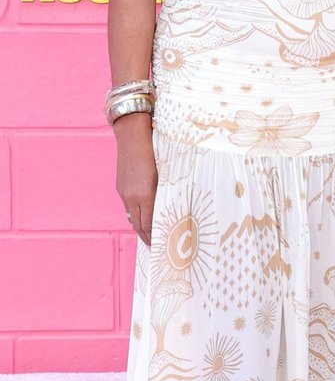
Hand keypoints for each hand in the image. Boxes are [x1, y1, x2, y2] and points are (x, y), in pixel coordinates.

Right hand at [115, 113, 157, 244]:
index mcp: (144, 195)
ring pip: (132, 215)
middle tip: (155, 246)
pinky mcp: (121, 185)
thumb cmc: (155, 150)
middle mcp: (131, 196)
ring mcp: (124, 191)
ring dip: (140, 226)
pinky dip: (136, 214)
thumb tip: (166, 207)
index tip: (160, 246)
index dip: (153, 237)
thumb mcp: (164, 172)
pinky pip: (128, 206)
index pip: (148, 224)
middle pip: (138, 224)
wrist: (132, 133)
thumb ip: (163, 192)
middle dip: (146, 237)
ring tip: (149, 234)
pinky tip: (141, 214)